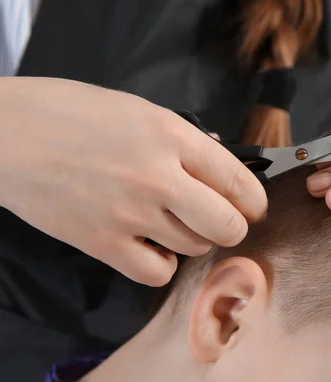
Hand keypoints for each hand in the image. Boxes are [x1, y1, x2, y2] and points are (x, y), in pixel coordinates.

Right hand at [0, 77, 266, 285]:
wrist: (6, 134)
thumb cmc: (70, 113)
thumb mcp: (138, 110)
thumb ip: (183, 139)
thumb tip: (219, 158)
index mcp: (170, 136)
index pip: (240, 182)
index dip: (255, 202)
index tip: (253, 208)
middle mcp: (157, 176)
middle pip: (228, 226)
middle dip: (233, 226)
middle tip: (220, 219)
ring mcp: (130, 214)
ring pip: (195, 247)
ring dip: (193, 238)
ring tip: (171, 221)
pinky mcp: (102, 243)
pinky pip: (158, 272)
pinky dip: (162, 263)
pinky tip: (149, 244)